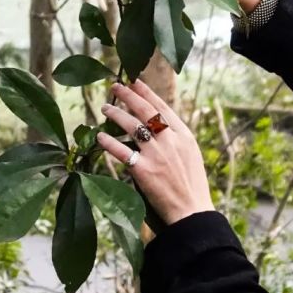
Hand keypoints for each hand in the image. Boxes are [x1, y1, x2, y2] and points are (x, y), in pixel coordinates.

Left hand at [97, 79, 213, 225]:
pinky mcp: (143, 170)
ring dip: (116, 114)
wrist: (191, 211)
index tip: (135, 82)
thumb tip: (159, 127)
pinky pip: (121, 151)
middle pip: (146, 110)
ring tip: (105, 108)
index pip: (163, 107)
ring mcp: (156, 154)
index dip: (147, 93)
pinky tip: (100, 136)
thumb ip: (176, 139)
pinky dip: (108, 142)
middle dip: (128, 95)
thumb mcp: (190, 155)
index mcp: (184, 135)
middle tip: (115, 86)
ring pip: (132, 126)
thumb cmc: (192, 186)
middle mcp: (170, 140)